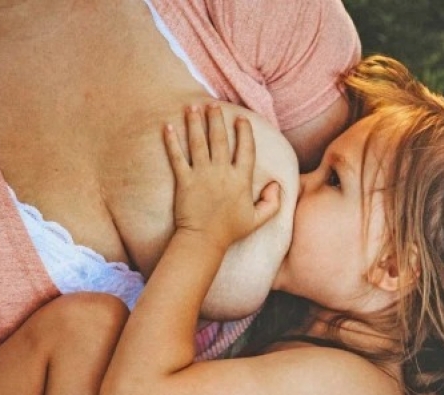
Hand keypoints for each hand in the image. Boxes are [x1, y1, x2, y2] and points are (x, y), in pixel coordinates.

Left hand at [164, 104, 280, 250]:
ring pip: (198, 142)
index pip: (246, 148)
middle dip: (216, 119)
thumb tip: (276, 185)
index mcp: (240, 179)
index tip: (241, 119)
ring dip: (194, 123)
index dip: (244, 131)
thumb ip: (272, 202)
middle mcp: (221, 172)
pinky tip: (167, 126)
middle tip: (212, 105)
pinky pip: (176, 157)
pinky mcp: (184, 181)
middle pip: (219, 139)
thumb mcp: (258, 219)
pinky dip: (171, 141)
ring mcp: (201, 175)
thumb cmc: (230, 231)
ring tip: (192, 107)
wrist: (204, 240)